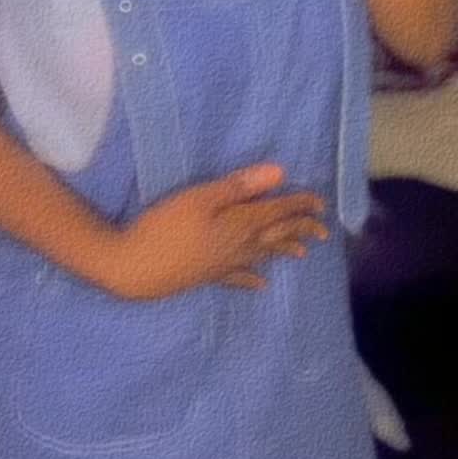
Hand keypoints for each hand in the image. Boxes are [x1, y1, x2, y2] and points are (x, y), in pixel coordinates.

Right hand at [102, 164, 328, 300]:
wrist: (134, 267)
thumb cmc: (165, 226)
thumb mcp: (200, 198)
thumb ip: (239, 186)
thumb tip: (279, 174)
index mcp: (239, 223)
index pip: (278, 211)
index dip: (300, 205)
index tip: (321, 203)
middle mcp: (238, 246)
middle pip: (276, 235)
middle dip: (300, 229)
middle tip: (323, 231)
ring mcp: (223, 264)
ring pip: (262, 256)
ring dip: (283, 251)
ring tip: (302, 253)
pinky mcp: (207, 276)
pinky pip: (237, 278)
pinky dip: (251, 278)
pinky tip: (260, 284)